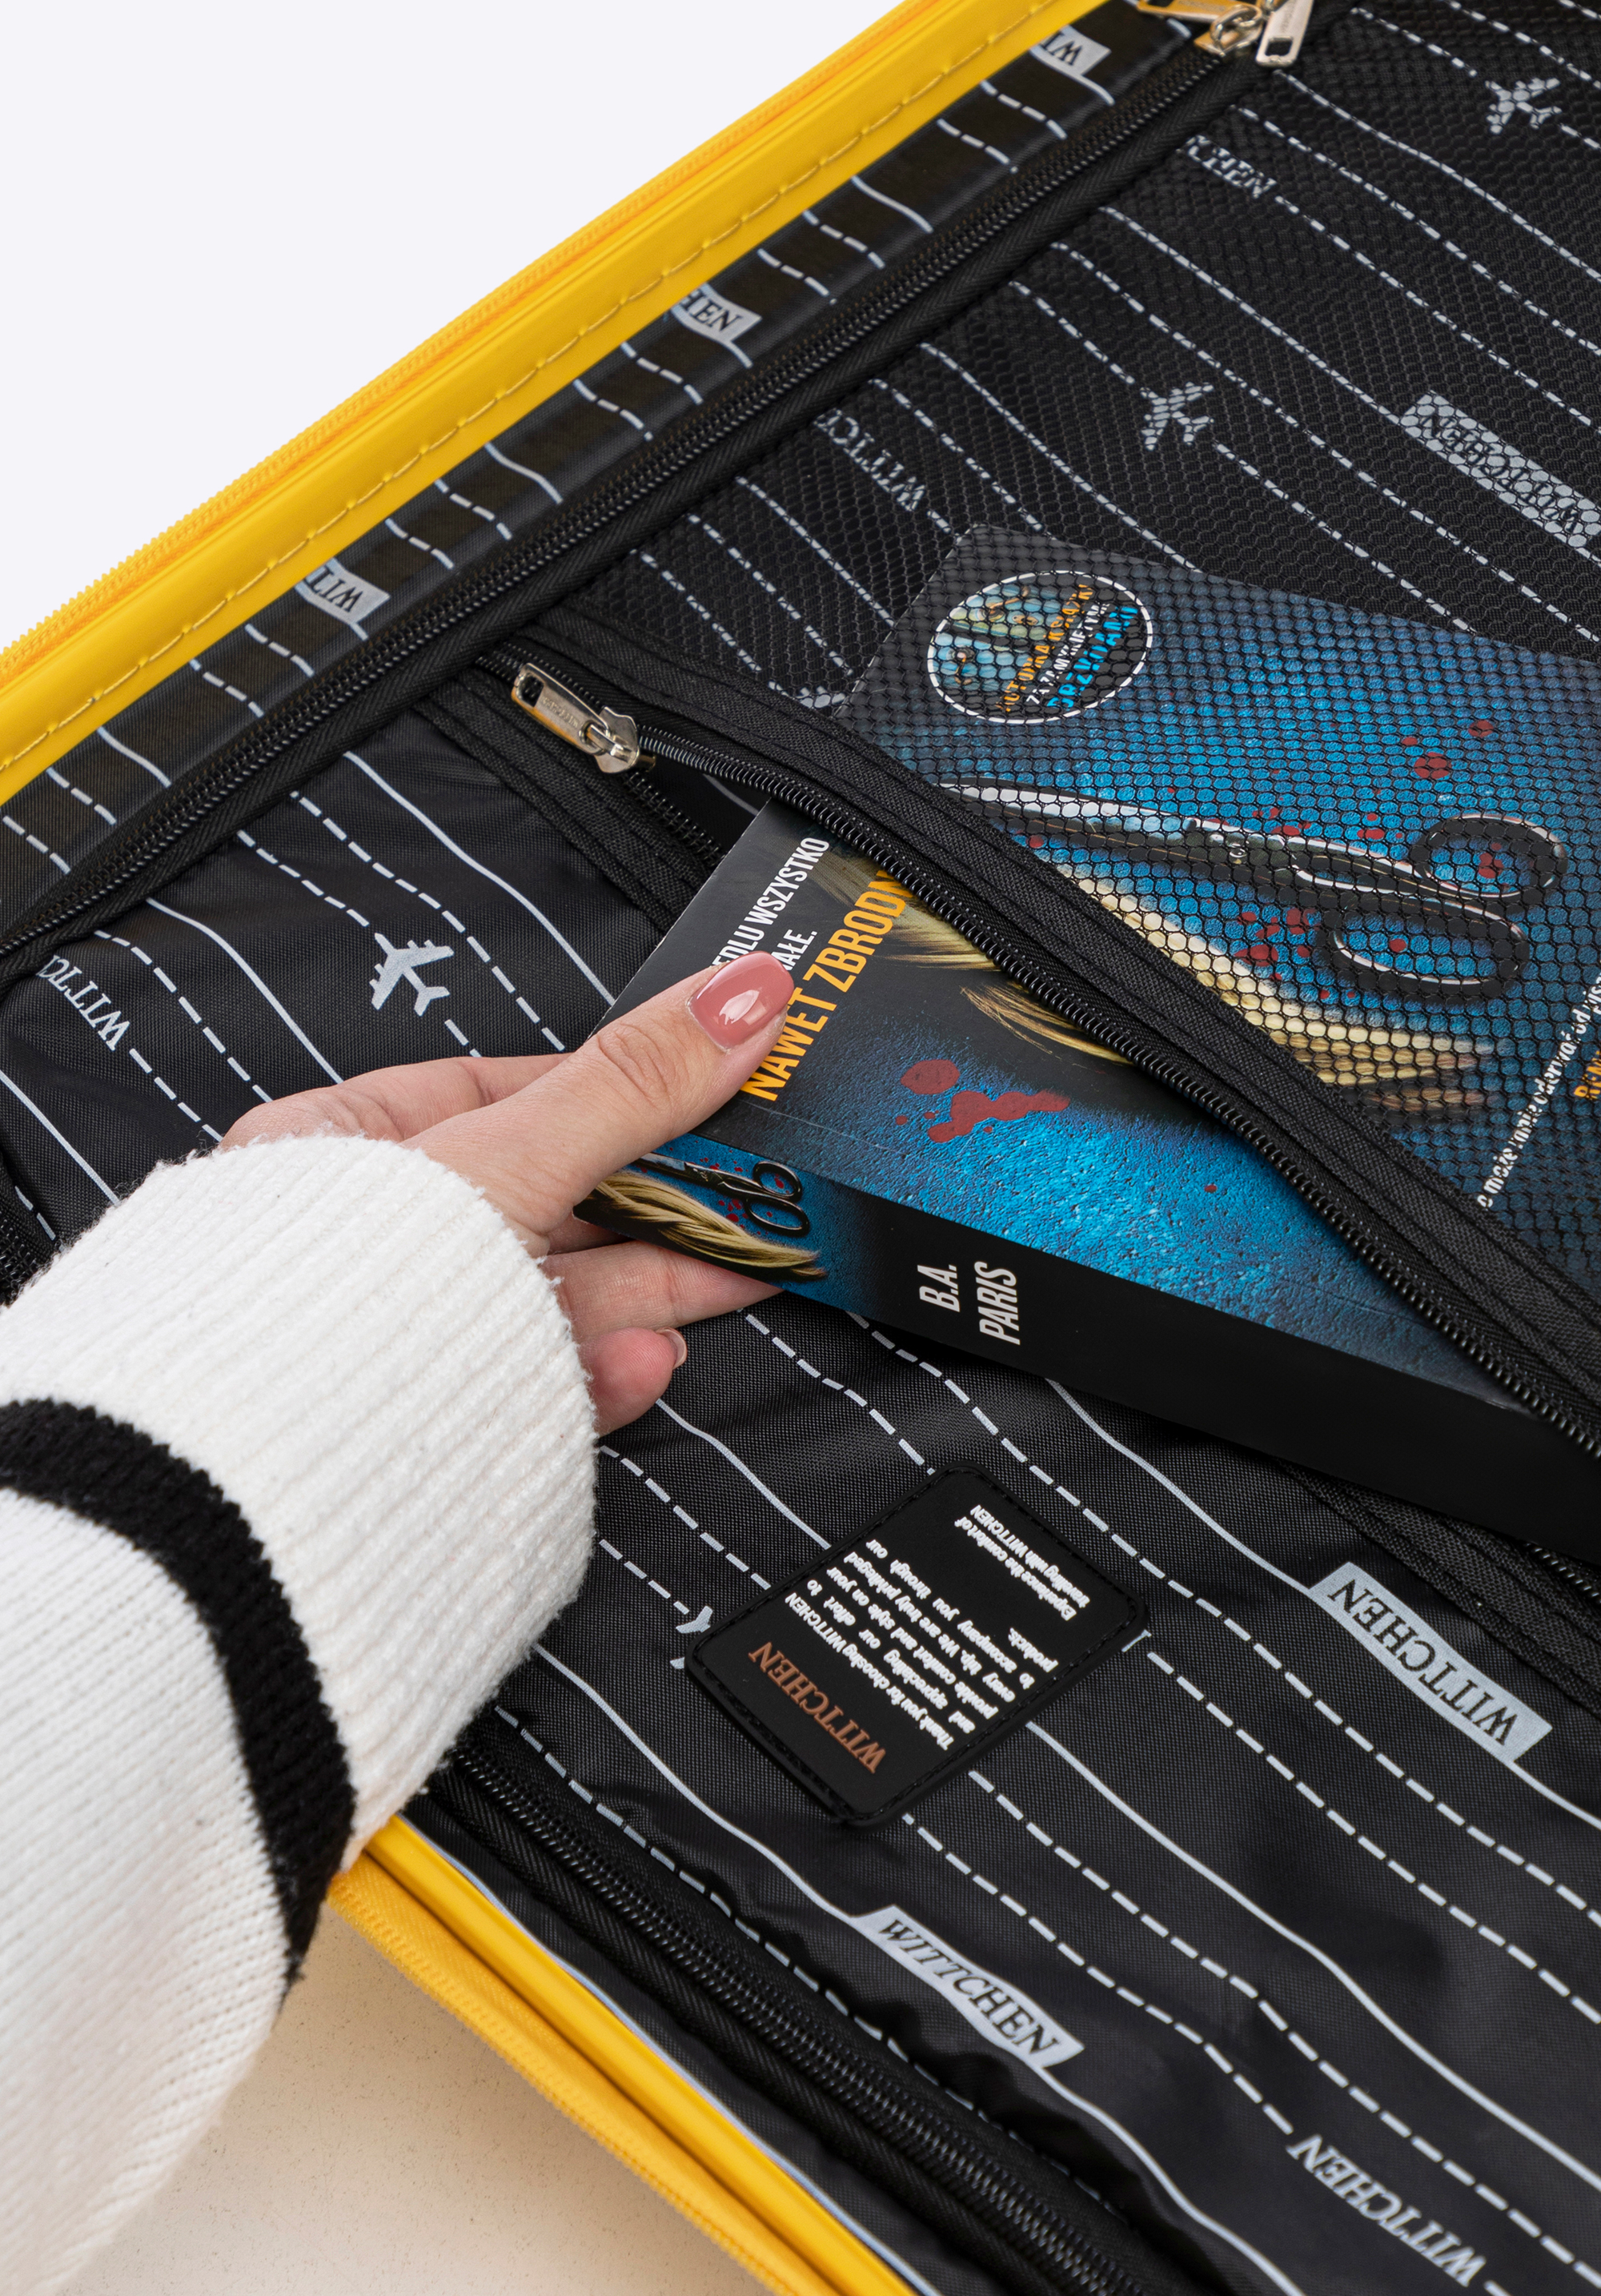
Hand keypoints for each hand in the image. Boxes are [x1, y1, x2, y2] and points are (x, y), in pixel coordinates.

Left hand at [220, 953, 794, 1433]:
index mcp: (339, 1147)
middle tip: (758, 1186)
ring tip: (746, 1271)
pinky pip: (533, 1384)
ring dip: (656, 1286)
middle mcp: (362, 1243)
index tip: (702, 1085)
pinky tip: (649, 1362)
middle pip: (546, 1201)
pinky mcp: (435, 1425)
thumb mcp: (514, 1157)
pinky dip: (602, 1373)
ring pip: (554, 1298)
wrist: (288, 1486)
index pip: (497, 1096)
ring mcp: (400, 1339)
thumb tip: (744, 992)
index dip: (610, 1088)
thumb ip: (631, 1084)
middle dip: (661, 1199)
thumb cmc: (348, 1294)